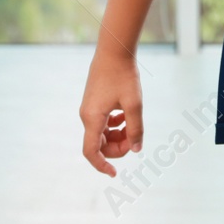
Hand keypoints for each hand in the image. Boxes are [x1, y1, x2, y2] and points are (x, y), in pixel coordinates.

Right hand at [79, 51, 143, 176]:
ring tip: (132, 124)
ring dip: (118, 136)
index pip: (91, 152)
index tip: (114, 173)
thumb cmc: (124, 75)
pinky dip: (115, 124)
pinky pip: (103, 122)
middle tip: (135, 139)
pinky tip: (125, 115)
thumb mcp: (134, 104)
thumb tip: (136, 149)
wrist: (114, 50)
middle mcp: (87, 115)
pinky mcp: (94, 102)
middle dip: (117, 147)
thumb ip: (135, 128)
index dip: (101, 165)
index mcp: (93, 118)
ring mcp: (89, 108)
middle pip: (99, 144)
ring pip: (102, 133)